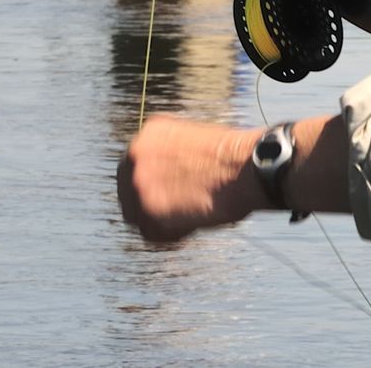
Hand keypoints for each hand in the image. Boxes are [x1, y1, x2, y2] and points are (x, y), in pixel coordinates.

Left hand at [119, 117, 262, 242]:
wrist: (242, 169)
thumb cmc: (232, 160)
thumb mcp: (195, 143)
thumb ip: (173, 158)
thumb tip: (172, 180)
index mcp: (150, 133)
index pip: (136, 166)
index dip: (151, 185)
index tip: (165, 197)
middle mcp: (136, 153)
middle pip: (128, 189)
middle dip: (148, 204)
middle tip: (172, 215)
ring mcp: (138, 181)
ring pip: (136, 214)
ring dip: (159, 222)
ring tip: (188, 221)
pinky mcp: (147, 208)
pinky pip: (150, 233)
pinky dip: (169, 237)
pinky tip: (191, 228)